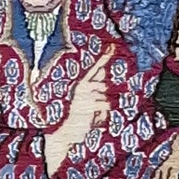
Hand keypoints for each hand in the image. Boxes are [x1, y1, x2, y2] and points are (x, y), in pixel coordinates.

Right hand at [44, 55, 113, 174]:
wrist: (66, 132)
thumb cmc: (78, 116)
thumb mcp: (87, 100)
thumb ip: (95, 85)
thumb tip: (102, 70)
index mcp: (81, 84)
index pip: (95, 68)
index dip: (104, 57)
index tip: (112, 46)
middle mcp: (82, 87)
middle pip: (104, 86)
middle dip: (102, 99)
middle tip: (93, 109)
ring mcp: (85, 95)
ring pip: (106, 98)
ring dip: (102, 110)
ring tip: (91, 116)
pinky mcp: (89, 104)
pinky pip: (106, 107)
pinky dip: (102, 116)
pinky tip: (93, 120)